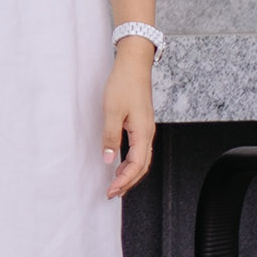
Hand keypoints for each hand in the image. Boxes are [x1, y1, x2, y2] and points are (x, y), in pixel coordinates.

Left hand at [102, 45, 156, 199]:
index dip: (124, 181)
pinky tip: (120, 163)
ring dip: (129, 173)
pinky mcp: (142, 123)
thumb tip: (109, 159)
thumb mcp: (112, 111)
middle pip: (142, 167)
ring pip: (142, 159)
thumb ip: (110, 137)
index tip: (111, 190)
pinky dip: (131, 161)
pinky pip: (139, 149)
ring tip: (116, 183)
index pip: (137, 166)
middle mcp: (148, 133)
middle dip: (128, 182)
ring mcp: (146, 129)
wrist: (134, 64)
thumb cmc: (124, 84)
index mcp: (143, 133)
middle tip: (112, 193)